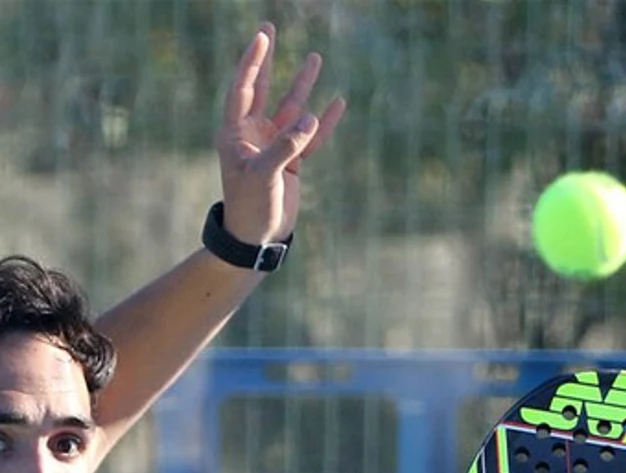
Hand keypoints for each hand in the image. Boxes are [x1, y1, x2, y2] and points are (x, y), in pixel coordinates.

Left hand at [217, 23, 346, 245]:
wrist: (257, 237)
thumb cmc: (251, 205)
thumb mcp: (265, 174)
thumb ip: (287, 145)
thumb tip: (311, 118)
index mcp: (235, 132)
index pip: (244, 88)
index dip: (252, 61)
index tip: (262, 37)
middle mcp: (252, 133)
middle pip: (262, 88)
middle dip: (268, 60)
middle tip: (269, 29)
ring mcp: (274, 146)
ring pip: (291, 108)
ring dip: (302, 85)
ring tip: (314, 58)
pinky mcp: (292, 161)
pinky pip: (312, 136)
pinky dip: (325, 122)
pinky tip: (337, 103)